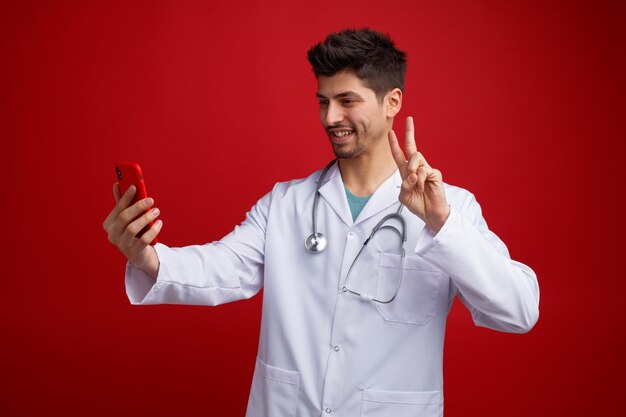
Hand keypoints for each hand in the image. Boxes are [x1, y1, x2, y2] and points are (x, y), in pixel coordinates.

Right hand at [102, 183, 161, 277]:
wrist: (139, 254)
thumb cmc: (133, 232)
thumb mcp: (127, 218)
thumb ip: (123, 203)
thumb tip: (117, 184)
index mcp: (109, 224)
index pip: (118, 208)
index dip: (126, 197)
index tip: (135, 186)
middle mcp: (112, 235)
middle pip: (124, 217)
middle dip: (138, 207)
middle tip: (151, 200)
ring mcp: (122, 245)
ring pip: (133, 228)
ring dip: (146, 218)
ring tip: (156, 211)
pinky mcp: (134, 252)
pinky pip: (144, 239)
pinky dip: (153, 230)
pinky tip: (159, 223)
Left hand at [388, 116, 450, 232]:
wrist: (431, 214)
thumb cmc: (418, 204)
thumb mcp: (404, 196)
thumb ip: (404, 184)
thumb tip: (413, 174)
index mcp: (407, 172)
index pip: (400, 155)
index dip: (394, 144)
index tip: (390, 133)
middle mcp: (417, 168)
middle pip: (412, 146)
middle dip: (409, 132)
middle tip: (409, 119)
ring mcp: (426, 169)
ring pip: (415, 158)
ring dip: (412, 172)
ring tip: (416, 185)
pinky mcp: (435, 173)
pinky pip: (423, 170)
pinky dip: (420, 180)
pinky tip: (423, 187)